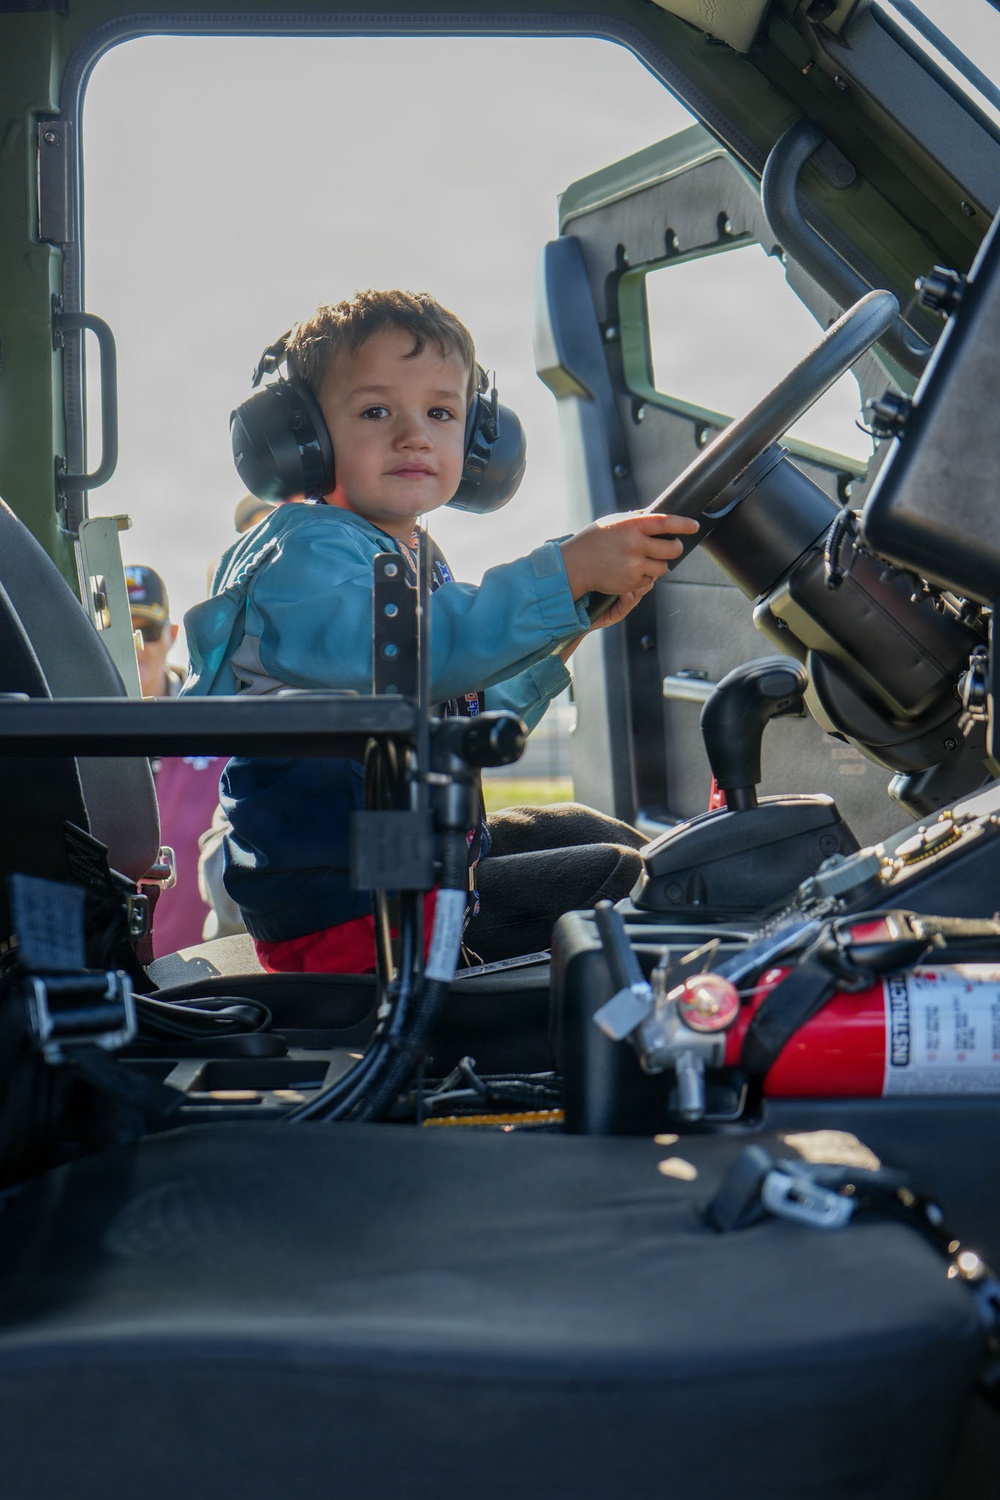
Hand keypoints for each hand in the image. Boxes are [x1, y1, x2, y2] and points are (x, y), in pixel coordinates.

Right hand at [559, 510, 698, 601]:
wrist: (575, 564)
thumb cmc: (595, 540)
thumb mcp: (614, 522)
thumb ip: (636, 520)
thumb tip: (659, 515)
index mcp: (632, 525)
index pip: (666, 522)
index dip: (684, 524)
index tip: (694, 526)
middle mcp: (635, 545)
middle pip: (671, 549)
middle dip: (675, 548)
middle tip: (672, 547)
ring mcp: (633, 565)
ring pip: (663, 567)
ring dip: (659, 564)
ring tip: (645, 560)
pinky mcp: (631, 582)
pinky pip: (649, 580)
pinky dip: (645, 576)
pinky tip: (631, 570)